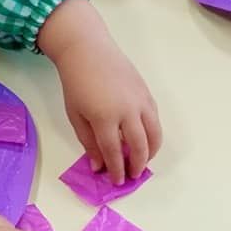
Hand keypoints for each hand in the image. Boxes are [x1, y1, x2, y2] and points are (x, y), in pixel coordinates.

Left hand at [38, 0, 161, 183]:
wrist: (88, 50)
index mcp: (104, 117)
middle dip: (136, 165)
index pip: (114, 152)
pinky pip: (155, 119)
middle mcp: (127, 110)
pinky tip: (145, 141)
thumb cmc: (76, 83)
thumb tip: (99, 166)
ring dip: (151, 152)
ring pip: (155, 134)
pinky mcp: (147, 93)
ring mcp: (140, 101)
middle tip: (132, 175)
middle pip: (138, 146)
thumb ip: (88, 142)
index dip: (116, 170)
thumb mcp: (76, 115)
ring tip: (143, 161)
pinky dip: (153, 134)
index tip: (117, 181)